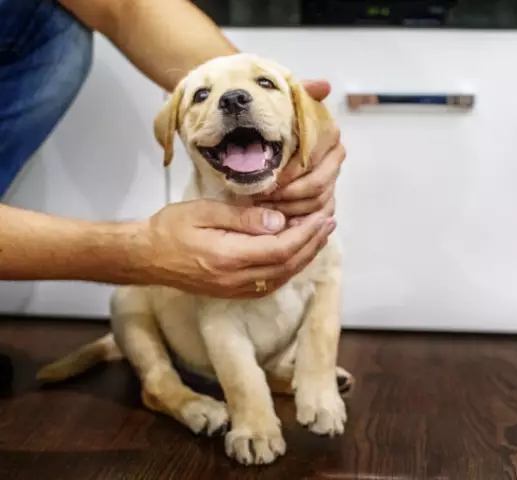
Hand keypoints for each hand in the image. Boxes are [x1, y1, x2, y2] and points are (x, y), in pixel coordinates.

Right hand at [134, 199, 334, 297]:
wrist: (147, 257)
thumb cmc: (170, 229)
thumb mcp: (205, 212)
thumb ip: (243, 219)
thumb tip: (279, 221)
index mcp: (229, 258)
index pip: (281, 249)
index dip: (306, 235)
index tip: (322, 218)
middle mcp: (237, 279)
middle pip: (287, 266)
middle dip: (312, 244)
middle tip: (328, 223)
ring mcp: (235, 290)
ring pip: (282, 277)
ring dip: (304, 256)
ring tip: (318, 235)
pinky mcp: (233, 292)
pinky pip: (270, 283)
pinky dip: (289, 267)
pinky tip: (296, 253)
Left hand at [255, 80, 345, 222]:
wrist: (267, 133)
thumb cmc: (274, 120)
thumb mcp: (285, 102)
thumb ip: (302, 92)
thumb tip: (324, 86)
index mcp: (329, 134)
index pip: (313, 162)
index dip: (290, 174)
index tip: (268, 179)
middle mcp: (335, 158)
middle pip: (318, 186)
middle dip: (288, 195)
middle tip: (263, 198)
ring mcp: (331, 180)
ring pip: (317, 203)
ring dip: (290, 209)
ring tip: (265, 208)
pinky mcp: (326, 199)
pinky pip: (318, 216)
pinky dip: (299, 220)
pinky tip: (279, 221)